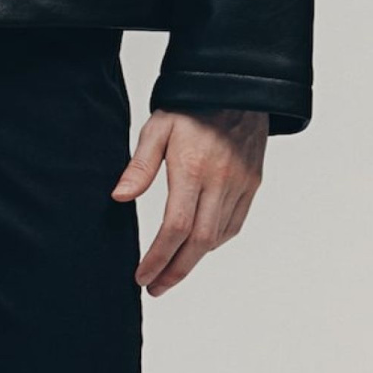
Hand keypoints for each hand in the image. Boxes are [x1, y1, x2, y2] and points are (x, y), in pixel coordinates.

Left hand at [112, 108, 269, 295]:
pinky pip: (234, 224)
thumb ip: (139, 165)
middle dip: (175, 271)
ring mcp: (241, 185)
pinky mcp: (253, 184)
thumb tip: (119, 198)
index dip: (157, 258)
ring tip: (171, 271)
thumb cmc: (192, 104)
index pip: (174, 228)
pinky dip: (214, 242)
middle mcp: (221, 182)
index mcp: (192, 170)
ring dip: (194, 260)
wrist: (237, 84)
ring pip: (218, 237)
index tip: (141, 276)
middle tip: (155, 288)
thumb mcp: (158, 127)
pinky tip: (198, 247)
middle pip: (199, 243)